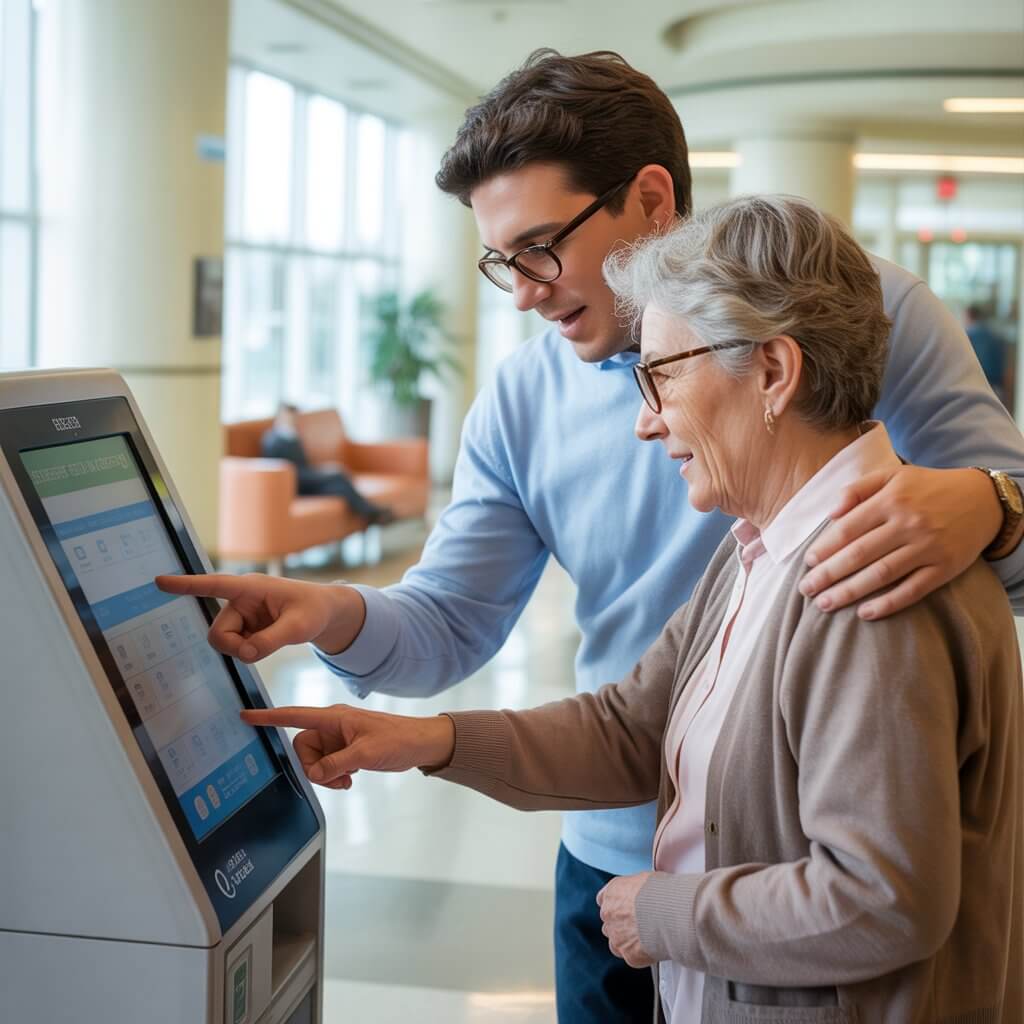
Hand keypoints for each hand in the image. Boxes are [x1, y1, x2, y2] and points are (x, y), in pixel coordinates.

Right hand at [154, 573, 365, 660]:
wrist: (323, 613)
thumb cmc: (313, 611)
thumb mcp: (300, 627)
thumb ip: (271, 641)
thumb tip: (245, 655)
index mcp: (251, 588)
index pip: (214, 585)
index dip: (187, 585)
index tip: (159, 582)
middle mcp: (240, 599)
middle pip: (217, 633)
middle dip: (235, 648)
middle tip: (258, 651)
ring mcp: (240, 614)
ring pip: (224, 642)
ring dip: (243, 650)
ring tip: (271, 641)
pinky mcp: (243, 627)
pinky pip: (235, 647)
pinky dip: (249, 652)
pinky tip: (267, 641)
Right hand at [241, 704, 455, 789]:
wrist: (420, 744)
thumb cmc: (398, 740)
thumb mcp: (366, 754)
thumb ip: (337, 764)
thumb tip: (316, 773)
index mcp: (334, 717)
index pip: (295, 715)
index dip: (269, 717)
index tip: (246, 715)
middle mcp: (332, 726)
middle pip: (303, 747)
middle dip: (313, 767)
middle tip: (336, 778)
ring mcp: (338, 739)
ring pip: (314, 760)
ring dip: (326, 775)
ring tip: (348, 780)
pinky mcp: (345, 751)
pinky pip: (327, 766)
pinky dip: (334, 776)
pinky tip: (351, 779)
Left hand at [596, 872, 654, 967]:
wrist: (668, 913)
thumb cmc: (659, 893)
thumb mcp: (645, 879)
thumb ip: (636, 888)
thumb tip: (645, 891)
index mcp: (612, 892)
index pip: (604, 899)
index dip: (616, 904)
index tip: (624, 907)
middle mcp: (609, 914)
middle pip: (609, 922)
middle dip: (621, 924)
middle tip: (639, 923)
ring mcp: (616, 936)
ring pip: (615, 942)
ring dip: (626, 941)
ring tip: (645, 938)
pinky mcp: (628, 954)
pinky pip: (630, 956)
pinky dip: (639, 954)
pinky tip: (651, 948)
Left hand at [801, 465, 1001, 619]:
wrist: (983, 499)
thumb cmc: (928, 487)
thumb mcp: (892, 475)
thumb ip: (857, 488)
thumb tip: (830, 513)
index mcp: (891, 500)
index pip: (849, 528)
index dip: (825, 547)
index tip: (808, 563)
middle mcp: (908, 524)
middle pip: (860, 554)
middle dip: (829, 575)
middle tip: (806, 590)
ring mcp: (928, 547)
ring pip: (881, 574)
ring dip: (850, 592)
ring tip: (826, 604)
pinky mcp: (945, 568)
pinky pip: (913, 590)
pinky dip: (888, 603)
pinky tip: (865, 613)